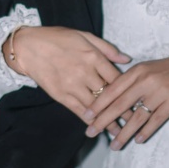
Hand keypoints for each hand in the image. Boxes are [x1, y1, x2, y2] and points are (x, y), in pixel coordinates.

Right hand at [6, 27, 131, 120]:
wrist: (29, 47)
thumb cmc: (58, 38)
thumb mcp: (84, 35)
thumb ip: (107, 48)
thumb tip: (127, 59)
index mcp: (93, 56)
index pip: (116, 77)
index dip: (129, 90)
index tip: (139, 100)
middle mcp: (85, 72)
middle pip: (109, 95)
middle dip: (124, 109)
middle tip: (137, 120)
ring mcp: (72, 86)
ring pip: (96, 107)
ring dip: (110, 120)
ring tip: (122, 132)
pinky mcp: (61, 96)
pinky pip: (80, 111)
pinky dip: (91, 121)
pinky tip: (100, 129)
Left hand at [83, 56, 168, 148]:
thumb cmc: (167, 68)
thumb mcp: (145, 68)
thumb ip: (129, 80)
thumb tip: (109, 97)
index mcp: (137, 71)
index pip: (113, 89)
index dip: (98, 103)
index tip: (86, 115)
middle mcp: (146, 82)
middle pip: (120, 105)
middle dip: (104, 120)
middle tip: (91, 132)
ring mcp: (159, 93)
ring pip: (137, 117)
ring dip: (124, 133)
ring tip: (113, 145)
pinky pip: (156, 120)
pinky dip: (146, 132)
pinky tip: (137, 140)